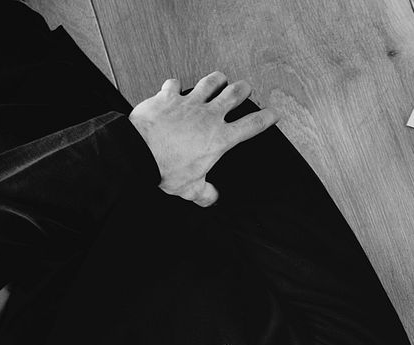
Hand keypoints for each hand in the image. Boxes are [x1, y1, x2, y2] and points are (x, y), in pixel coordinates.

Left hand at [128, 72, 277, 206]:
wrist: (140, 151)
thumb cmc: (167, 168)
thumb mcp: (191, 190)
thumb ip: (205, 194)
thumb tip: (211, 198)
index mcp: (220, 139)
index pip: (251, 126)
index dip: (266, 118)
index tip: (273, 114)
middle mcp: (208, 117)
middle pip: (233, 95)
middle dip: (243, 90)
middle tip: (246, 87)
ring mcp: (189, 103)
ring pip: (209, 83)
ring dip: (217, 79)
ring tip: (221, 77)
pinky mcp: (168, 96)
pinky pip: (173, 85)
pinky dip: (175, 85)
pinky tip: (175, 85)